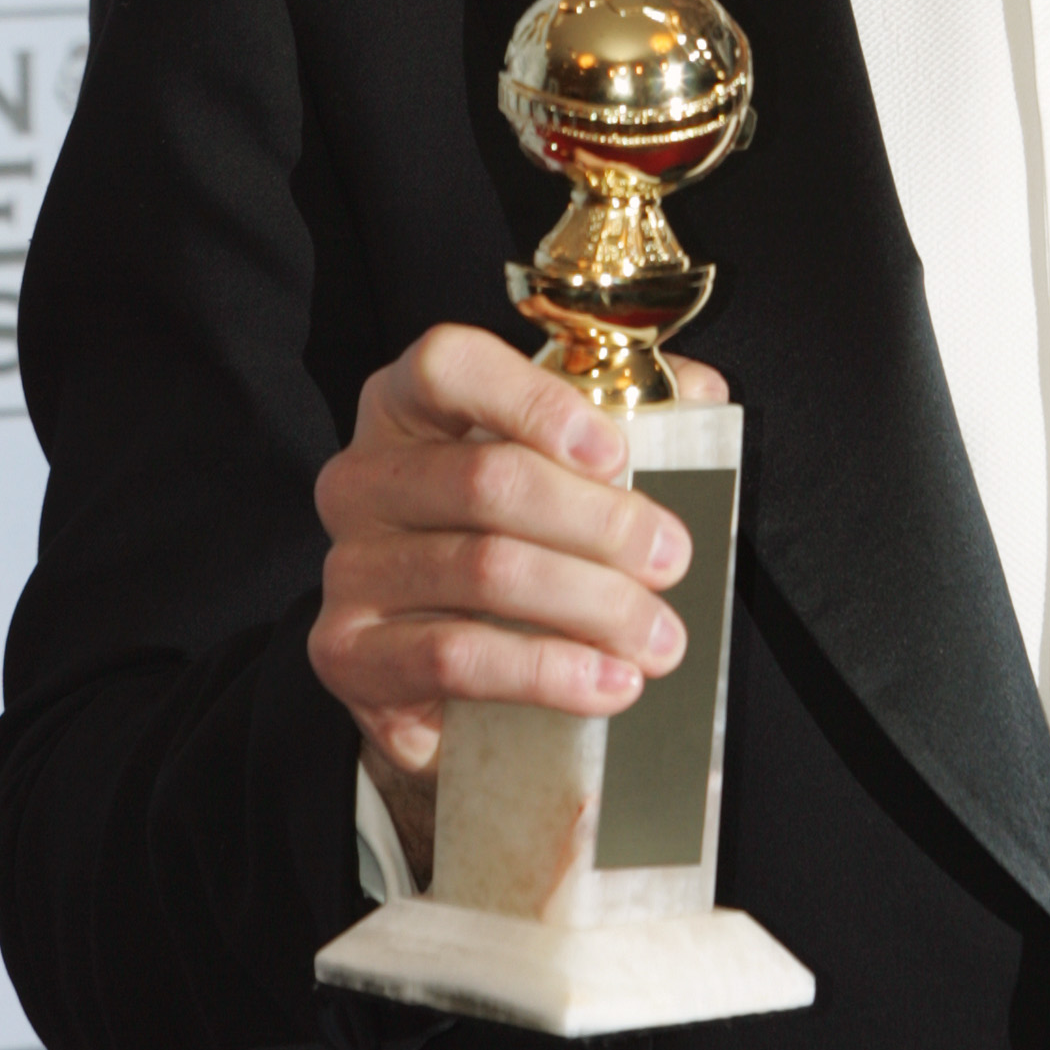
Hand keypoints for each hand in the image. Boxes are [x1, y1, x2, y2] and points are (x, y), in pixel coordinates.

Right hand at [309, 325, 726, 866]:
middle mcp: (363, 476)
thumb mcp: (559, 460)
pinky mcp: (348, 653)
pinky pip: (455, 657)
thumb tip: (701, 392)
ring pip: (482, 570)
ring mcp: (348, 566)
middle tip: (672, 558)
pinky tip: (608, 684)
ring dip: (590, 605)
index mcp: (407, 402)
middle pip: (486, 479)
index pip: (448, 365)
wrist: (437, 657)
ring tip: (658, 637)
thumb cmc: (512, 531)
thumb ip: (628, 413)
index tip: (616, 451)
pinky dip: (545, 673)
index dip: (535, 401)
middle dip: (599, 523)